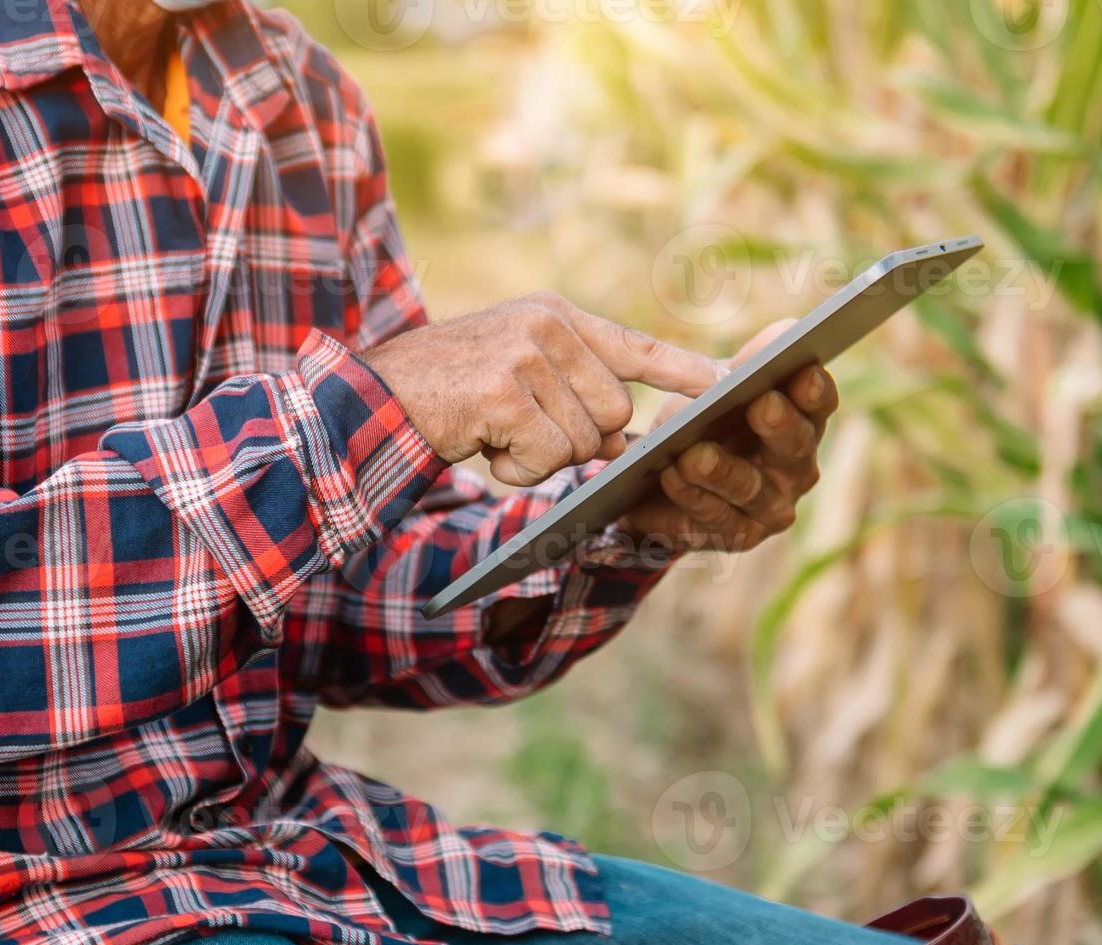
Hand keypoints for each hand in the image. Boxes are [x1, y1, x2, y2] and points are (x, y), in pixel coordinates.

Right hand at [360, 292, 722, 485]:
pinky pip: (547, 457)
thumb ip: (573, 394)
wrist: (367, 400)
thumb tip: (626, 442)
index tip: (734, 383)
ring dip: (541, 459)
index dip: (686, 371)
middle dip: (576, 442)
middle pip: (616, 414)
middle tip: (518, 432)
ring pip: (584, 442)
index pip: (636, 345)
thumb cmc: (445, 395)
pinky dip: (516, 470)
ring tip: (493, 435)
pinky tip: (481, 447)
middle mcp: (546, 326)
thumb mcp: (514, 376)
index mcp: (554, 316)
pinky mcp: (502, 391)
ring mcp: (525, 355)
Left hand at [619, 318, 835, 552]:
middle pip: (795, 448)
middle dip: (779, 425)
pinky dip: (690, 496)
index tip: (803, 371)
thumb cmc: (703, 421)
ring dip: (722, 470)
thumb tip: (788, 328)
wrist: (658, 479)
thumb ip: (751, 361)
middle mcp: (796, 469)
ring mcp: (769, 508)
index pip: (819, 404)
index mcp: (802, 423)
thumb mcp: (720, 386)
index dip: (814, 390)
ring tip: (693, 454)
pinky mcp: (735, 536)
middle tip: (761, 404)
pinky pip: (714, 518)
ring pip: (750, 489)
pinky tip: (670, 476)